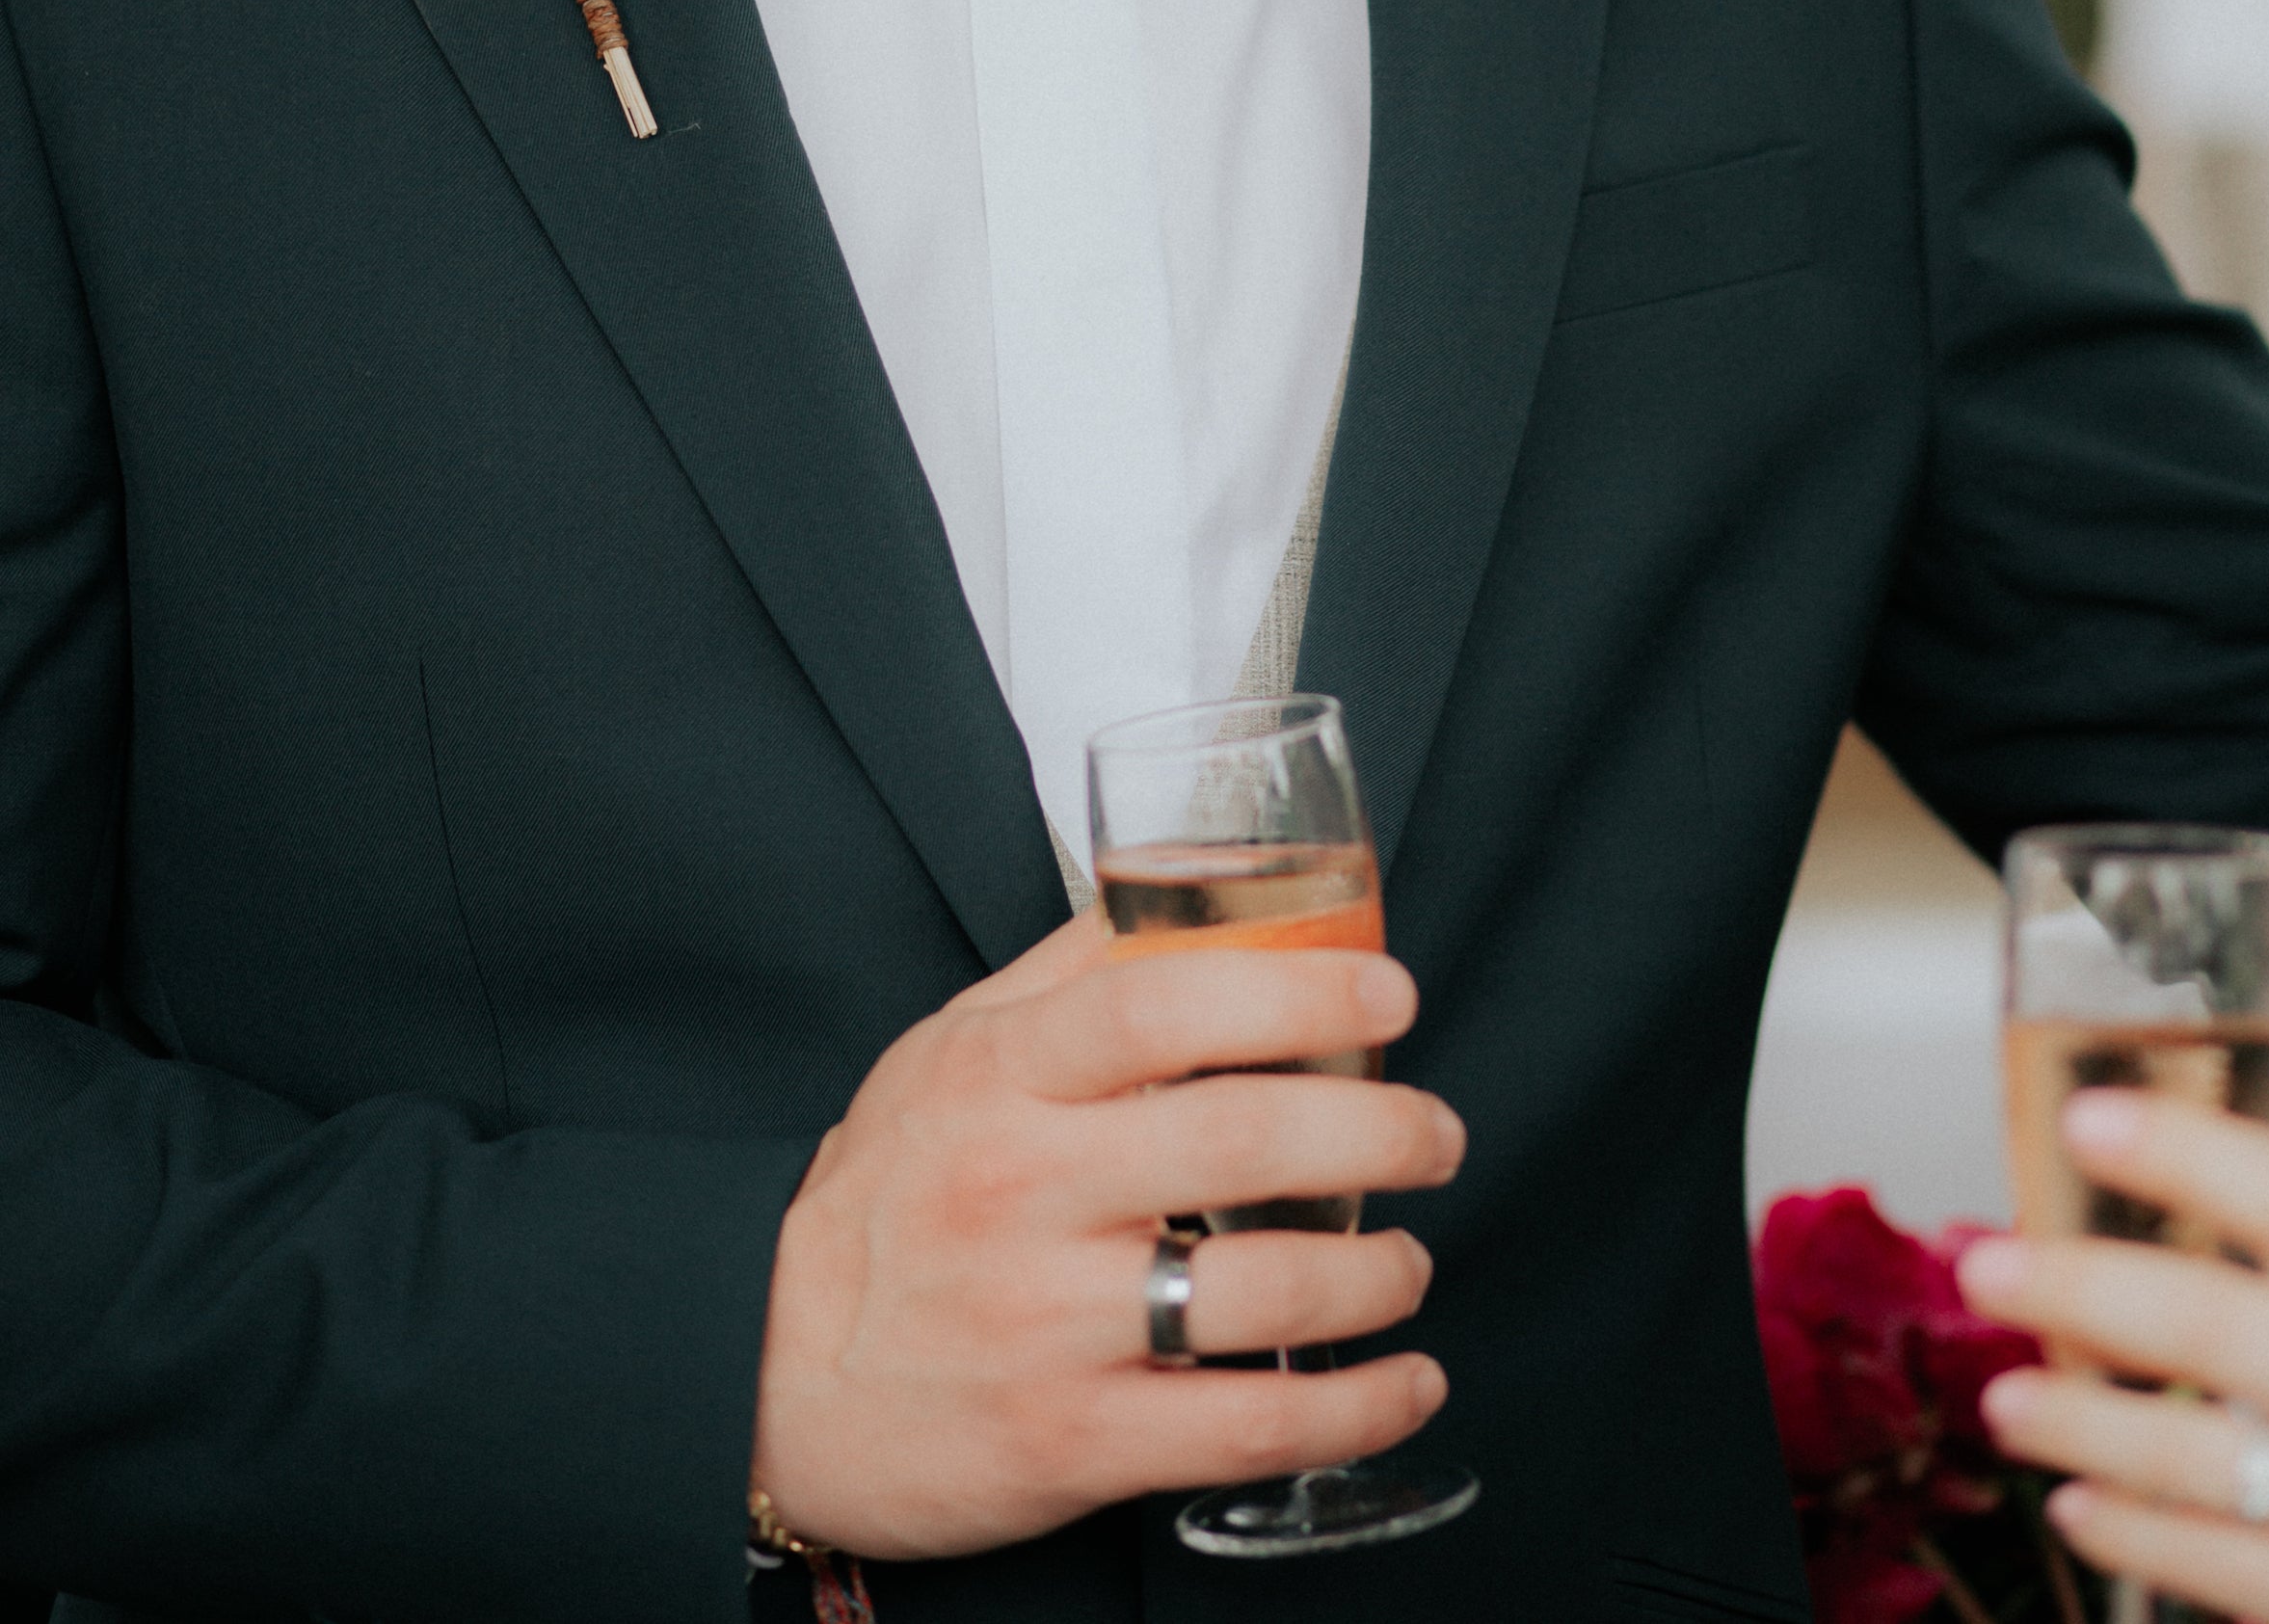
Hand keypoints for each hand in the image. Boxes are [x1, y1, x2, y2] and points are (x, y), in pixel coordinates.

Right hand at [750, 908, 1462, 1558]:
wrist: (765, 1378)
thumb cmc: (879, 1202)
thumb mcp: (948, 1052)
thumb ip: (1067, 974)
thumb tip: (1192, 889)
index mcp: (1003, 1082)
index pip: (1164, 1006)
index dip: (1296, 986)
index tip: (1390, 992)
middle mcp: (1026, 1194)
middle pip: (1244, 1135)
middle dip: (1380, 1126)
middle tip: (1435, 1129)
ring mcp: (1049, 1326)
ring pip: (1264, 1289)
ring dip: (1379, 1273)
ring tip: (1408, 1260)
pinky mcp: (1072, 1445)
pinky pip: (1248, 1430)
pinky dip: (1355, 1410)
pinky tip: (1403, 1384)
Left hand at [1960, 1089, 2268, 1623]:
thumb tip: (2135, 1160)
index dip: (2185, 1155)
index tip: (2083, 1122)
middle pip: (2217, 1327)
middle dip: (2086, 1293)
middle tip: (1987, 1270)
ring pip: (2201, 1460)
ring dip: (2085, 1426)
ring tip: (2005, 1401)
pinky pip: (2223, 1569)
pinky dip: (2137, 1536)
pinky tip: (2075, 1504)